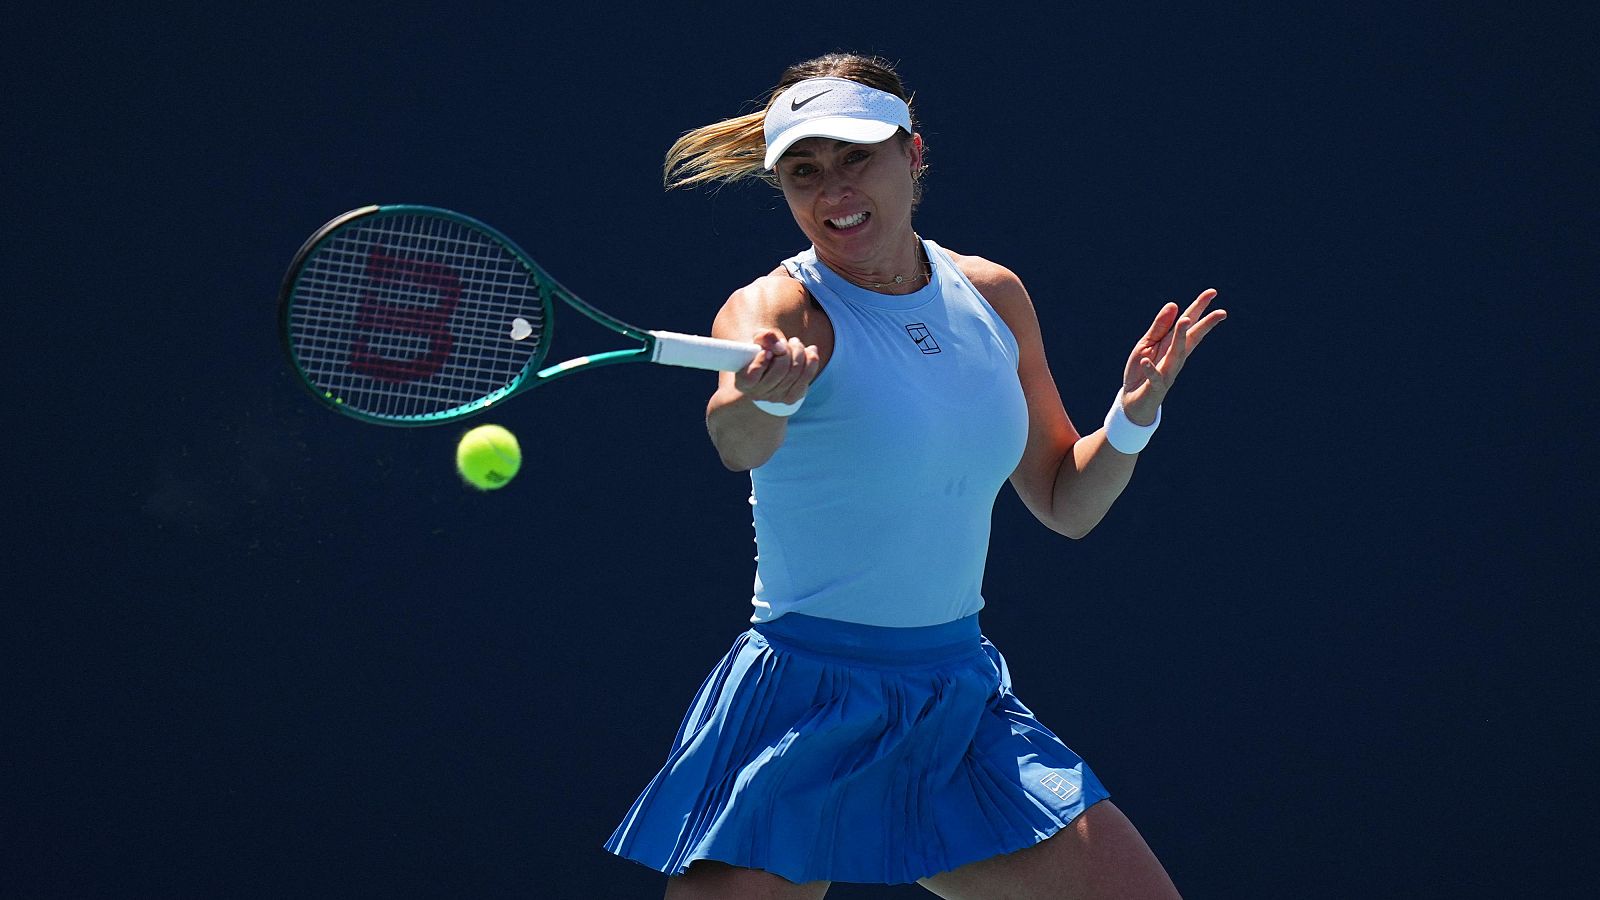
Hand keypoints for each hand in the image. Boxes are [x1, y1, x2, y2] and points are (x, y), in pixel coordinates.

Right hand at [736, 329, 819, 405]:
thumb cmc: (762, 351)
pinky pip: (807, 376)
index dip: (762, 360)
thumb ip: (764, 337)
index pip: (753, 374)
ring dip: (798, 351)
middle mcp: (758, 394)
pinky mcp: (792, 398)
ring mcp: (776, 398)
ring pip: (795, 372)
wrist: (771, 366)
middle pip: (780, 370)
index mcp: (744, 381)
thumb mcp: (758, 340)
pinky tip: (808, 351)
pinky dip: (811, 360)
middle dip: (786, 350)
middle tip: (784, 342)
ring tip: (794, 343)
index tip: (766, 351)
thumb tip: (779, 346)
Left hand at [1121, 288, 1226, 423]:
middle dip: (1205, 325)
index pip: (1189, 323)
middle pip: (1191, 338)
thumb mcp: (1147, 344)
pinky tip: (1146, 361)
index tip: (1213, 292)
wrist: (1132, 401)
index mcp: (1173, 344)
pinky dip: (1151, 370)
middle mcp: (1175, 357)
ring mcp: (1167, 373)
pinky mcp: (1155, 387)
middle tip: (1221, 312)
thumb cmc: (1141, 370)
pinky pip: (1154, 378)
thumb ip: (1159, 327)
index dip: (1200, 307)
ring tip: (1184, 322)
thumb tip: (1174, 304)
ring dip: (1180, 339)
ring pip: (1176, 355)